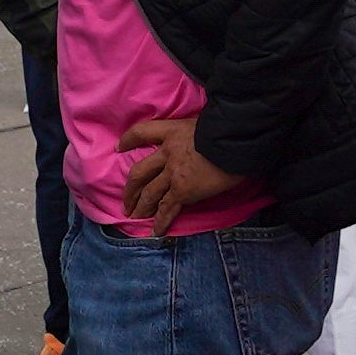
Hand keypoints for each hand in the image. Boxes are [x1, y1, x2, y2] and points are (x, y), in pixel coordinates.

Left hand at [118, 111, 243, 227]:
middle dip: (131, 189)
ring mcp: (173, 173)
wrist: (236, 140)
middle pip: (140, 172)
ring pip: (150, 193)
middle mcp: (167, 153)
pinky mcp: (183, 190)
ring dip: (141, 207)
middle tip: (126, 201)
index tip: (119, 148)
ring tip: (136, 216)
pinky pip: (167, 208)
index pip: (142, 133)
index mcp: (172, 131)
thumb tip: (201, 143)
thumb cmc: (228, 129)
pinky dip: (160, 220)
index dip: (128, 140)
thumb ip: (196, 135)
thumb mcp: (206, 124)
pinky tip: (156, 230)